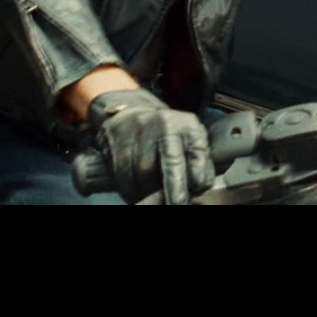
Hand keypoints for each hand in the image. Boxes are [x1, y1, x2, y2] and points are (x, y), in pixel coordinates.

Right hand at [87, 89, 214, 204]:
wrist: (132, 112)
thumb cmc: (167, 135)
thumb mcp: (189, 140)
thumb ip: (199, 162)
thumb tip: (201, 188)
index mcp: (187, 124)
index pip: (197, 152)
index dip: (198, 175)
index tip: (197, 190)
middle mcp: (163, 122)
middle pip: (169, 162)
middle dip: (174, 189)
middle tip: (177, 204)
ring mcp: (137, 129)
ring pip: (143, 171)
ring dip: (148, 193)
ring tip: (152, 201)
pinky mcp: (116, 137)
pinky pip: (121, 172)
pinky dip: (129, 189)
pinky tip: (135, 194)